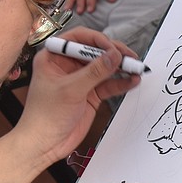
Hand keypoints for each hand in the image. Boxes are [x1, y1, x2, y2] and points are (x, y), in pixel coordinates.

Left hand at [16, 27, 140, 165]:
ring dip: (121, 68)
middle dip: (114, 54)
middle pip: (95, 52)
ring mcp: (80, 80)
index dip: (98, 40)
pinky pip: (109, 84)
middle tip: (130, 58)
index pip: (78, 38)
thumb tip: (114, 55)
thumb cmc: (45, 116)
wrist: (45, 144)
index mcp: (53, 57)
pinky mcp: (90, 94)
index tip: (113, 49)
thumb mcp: (71, 90)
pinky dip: (121, 83)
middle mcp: (68, 65)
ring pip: (105, 68)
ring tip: (136, 69)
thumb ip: (95, 71)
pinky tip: (132, 81)